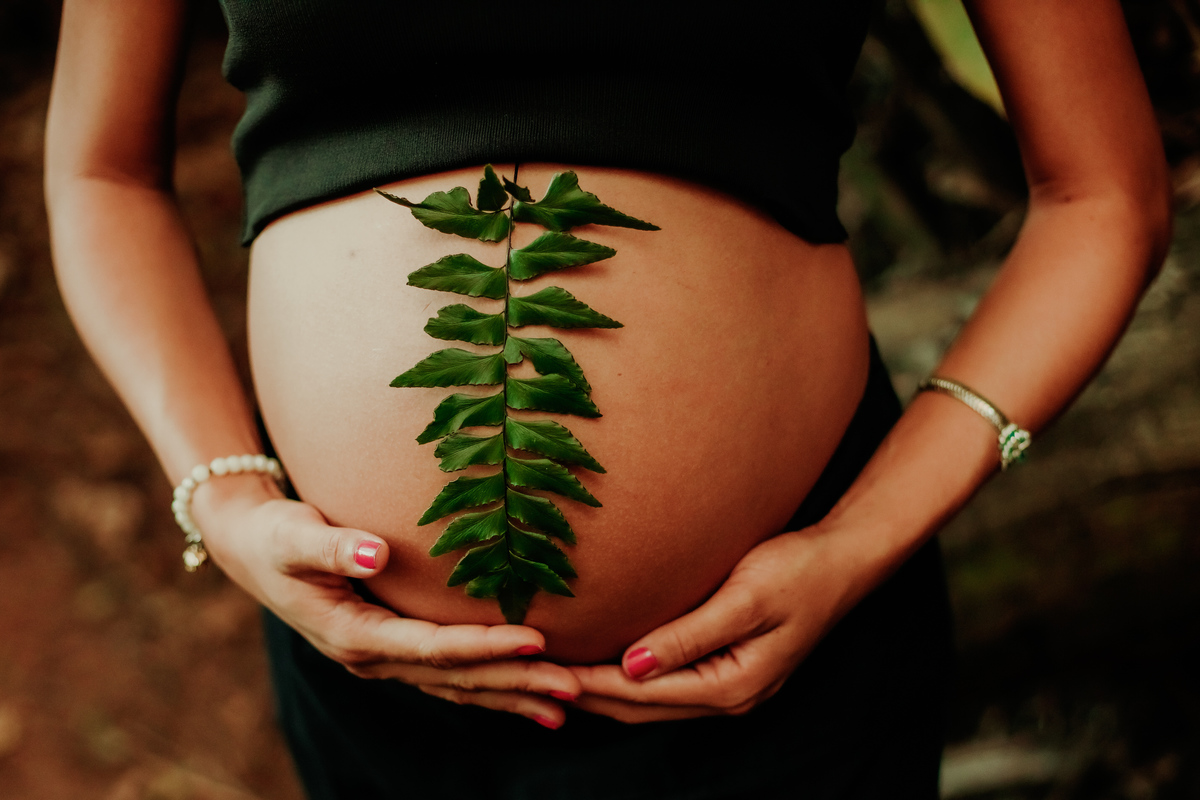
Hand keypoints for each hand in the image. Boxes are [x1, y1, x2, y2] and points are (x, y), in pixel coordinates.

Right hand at [192, 475, 580, 727]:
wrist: (251, 549)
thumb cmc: (275, 536)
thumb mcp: (294, 535)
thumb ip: (333, 544)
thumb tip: (375, 552)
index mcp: (353, 634)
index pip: (431, 647)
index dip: (483, 645)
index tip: (535, 640)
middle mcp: (372, 658)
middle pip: (456, 677)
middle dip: (515, 682)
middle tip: (574, 685)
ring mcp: (383, 660)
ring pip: (457, 685)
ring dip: (511, 694)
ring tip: (565, 703)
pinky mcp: (392, 650)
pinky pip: (449, 677)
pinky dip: (490, 686)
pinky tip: (526, 693)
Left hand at [569, 524, 870, 722]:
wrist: (844, 560)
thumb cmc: (798, 571)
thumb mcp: (745, 598)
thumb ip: (688, 635)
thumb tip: (632, 666)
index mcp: (732, 685)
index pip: (641, 693)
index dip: (589, 683)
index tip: (544, 668)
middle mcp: (730, 697)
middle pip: (640, 707)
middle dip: (587, 695)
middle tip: (534, 676)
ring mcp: (730, 687)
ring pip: (650, 701)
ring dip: (604, 691)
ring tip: (557, 672)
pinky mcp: (727, 668)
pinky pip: (666, 685)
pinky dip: (628, 679)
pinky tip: (604, 662)